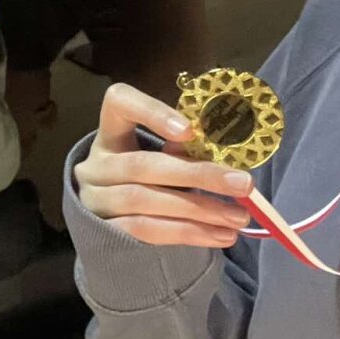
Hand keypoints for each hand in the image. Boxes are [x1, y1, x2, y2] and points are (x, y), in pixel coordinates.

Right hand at [73, 82, 254, 248]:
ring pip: (146, 202)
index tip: (189, 130)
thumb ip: (180, 153)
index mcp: (111, 133)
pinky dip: (188, 233)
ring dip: (199, 210)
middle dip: (198, 175)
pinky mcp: (105, 232)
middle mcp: (97, 165)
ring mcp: (96, 200)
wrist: (110, 223)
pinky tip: (221, 235)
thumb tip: (218, 159)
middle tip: (243, 184)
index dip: (152, 113)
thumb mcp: (158, 158)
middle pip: (143, 165)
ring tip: (239, 216)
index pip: (119, 103)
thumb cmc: (146, 180)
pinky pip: (147, 232)